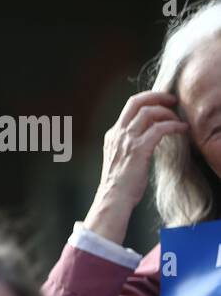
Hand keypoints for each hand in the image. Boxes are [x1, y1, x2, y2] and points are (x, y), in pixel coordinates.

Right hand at [84, 91, 189, 242]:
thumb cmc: (119, 185)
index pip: (129, 108)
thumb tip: (149, 137)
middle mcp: (118, 134)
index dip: (148, 100)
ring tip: (179, 120)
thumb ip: (129, 145)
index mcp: (112, 135)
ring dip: (168, 112)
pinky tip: (182, 130)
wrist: (113, 199)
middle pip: (136, 102)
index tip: (162, 103)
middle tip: (172, 100)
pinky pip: (160, 129)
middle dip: (157, 96)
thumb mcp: (120, 159)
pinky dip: (174, 126)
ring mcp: (127, 140)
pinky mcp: (138, 149)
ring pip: (149, 112)